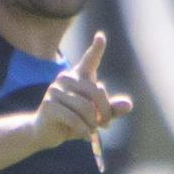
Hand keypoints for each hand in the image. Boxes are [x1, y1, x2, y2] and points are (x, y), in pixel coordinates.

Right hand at [34, 31, 133, 149]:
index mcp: (77, 77)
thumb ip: (112, 110)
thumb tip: (128, 105)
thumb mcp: (95, 116)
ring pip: (85, 107)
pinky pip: (73, 118)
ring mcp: (54, 91)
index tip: (100, 36)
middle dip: (105, 111)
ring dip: (93, 123)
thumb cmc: (73, 120)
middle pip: (96, 91)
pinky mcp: (48, 106)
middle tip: (106, 124)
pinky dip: (83, 130)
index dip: (96, 48)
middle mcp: (65, 79)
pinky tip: (86, 136)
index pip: (89, 60)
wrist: (44, 133)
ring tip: (93, 130)